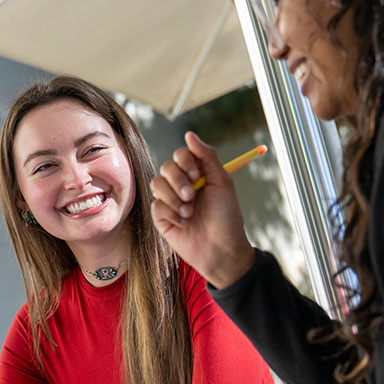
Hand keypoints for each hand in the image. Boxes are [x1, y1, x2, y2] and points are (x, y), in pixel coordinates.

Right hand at [151, 131, 255, 288]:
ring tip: (190, 213)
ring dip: (174, 198)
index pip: (180, 155)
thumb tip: (189, 134)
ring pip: (156, 184)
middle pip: (166, 167)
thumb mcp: (222, 182)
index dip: (185, 162)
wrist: (221, 249)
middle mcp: (182, 185)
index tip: (198, 176)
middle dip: (178, 181)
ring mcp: (170, 201)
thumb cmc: (226, 217)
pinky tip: (184, 224)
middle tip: (192, 196)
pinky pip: (156, 206)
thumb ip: (207, 156)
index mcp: (197, 175)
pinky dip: (171, 213)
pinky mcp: (162, 218)